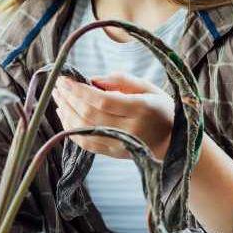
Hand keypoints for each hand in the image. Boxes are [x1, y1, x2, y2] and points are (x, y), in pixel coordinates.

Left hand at [51, 72, 174, 158]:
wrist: (175, 144)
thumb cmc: (162, 110)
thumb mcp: (149, 88)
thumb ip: (122, 81)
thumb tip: (93, 79)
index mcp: (140, 109)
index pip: (102, 100)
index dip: (80, 90)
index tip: (65, 79)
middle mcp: (130, 130)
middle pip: (89, 115)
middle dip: (69, 98)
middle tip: (58, 85)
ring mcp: (120, 145)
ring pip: (83, 130)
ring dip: (66, 113)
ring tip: (58, 98)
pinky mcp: (114, 154)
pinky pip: (86, 143)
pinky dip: (71, 129)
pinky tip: (64, 116)